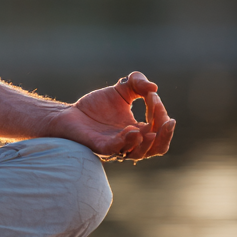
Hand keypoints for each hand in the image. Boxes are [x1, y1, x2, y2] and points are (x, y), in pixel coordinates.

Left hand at [49, 72, 174, 161]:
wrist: (69, 113)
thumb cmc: (97, 106)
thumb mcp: (121, 89)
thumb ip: (138, 83)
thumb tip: (154, 88)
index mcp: (139, 131)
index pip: (159, 130)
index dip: (161, 114)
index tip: (152, 96)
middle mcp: (131, 143)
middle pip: (157, 147)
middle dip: (165, 133)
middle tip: (167, 119)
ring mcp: (116, 146)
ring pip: (139, 153)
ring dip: (148, 141)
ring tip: (150, 127)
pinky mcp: (99, 146)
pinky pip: (115, 149)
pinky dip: (126, 141)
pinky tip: (132, 130)